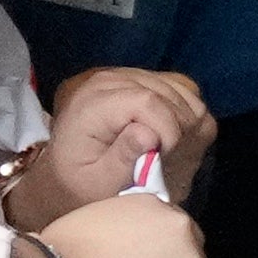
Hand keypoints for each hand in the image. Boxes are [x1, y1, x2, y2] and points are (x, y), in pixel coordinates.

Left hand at [11, 64, 209, 224]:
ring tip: (167, 150)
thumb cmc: (83, 181)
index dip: (168, 131)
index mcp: (92, 102)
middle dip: (178, 131)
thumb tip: (148, 135)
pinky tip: (172, 135)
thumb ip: (122, 160)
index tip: (163, 159)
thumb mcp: (98, 183)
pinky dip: (187, 113)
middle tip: (166, 161)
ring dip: (185, 124)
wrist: (69, 169)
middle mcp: (110, 79)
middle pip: (169, 95)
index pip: (148, 101)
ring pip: (182, 91)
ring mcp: (129, 75)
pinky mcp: (145, 78)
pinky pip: (184, 89)